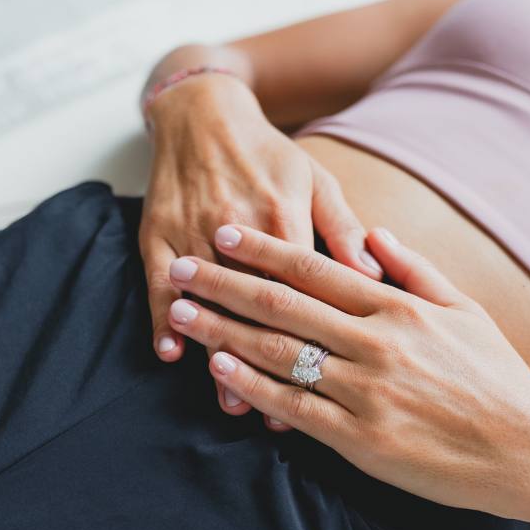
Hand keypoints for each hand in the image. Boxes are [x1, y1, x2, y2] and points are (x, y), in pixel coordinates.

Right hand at [141, 74, 382, 415]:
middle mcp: (239, 229)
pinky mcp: (159, 232)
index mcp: (286, 220)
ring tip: (232, 401)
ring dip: (218, 353)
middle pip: (254, 308)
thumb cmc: (270, 154)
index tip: (326, 386)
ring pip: (208, 303)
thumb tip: (373, 274)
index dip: (312, 340)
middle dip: (266, 363)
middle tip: (277, 415)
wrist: (204, 114)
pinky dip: (161, 318)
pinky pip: (156, 282)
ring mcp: (194, 232)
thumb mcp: (315, 182)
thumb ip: (342, 230)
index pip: (303, 291)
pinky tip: (169, 353)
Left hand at [164, 223, 529, 521]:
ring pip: (279, 351)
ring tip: (181, 311)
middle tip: (180, 264)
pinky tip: (222, 367)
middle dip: (224, 281)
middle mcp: (376, 341)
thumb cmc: (499, 379)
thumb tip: (373, 234)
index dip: (263, 248)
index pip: (315, 267)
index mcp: (398, 307)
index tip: (225, 233)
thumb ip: (415, 269)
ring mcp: (366, 390)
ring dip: (223, 327)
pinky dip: (255, 385)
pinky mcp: (362, 438)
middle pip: (283, 303)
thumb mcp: (464, 310)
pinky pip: (295, 406)